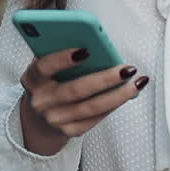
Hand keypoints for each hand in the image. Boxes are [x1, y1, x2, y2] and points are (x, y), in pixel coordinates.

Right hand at [18, 47, 148, 154]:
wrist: (36, 119)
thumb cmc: (47, 83)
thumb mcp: (44, 67)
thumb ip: (59, 52)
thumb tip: (91, 38)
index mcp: (32, 79)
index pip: (45, 67)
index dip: (63, 58)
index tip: (86, 49)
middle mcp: (41, 101)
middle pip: (76, 90)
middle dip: (105, 78)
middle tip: (127, 68)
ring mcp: (54, 119)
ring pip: (91, 107)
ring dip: (118, 94)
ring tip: (137, 82)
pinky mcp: (69, 132)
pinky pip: (95, 119)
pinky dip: (114, 105)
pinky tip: (128, 94)